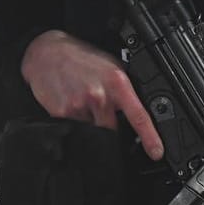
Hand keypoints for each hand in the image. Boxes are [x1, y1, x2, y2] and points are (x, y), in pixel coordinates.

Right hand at [20, 30, 161, 159]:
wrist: (47, 52)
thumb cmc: (82, 59)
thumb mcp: (111, 67)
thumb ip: (125, 91)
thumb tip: (140, 111)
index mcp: (117, 83)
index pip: (138, 116)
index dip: (150, 138)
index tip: (156, 152)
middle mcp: (99, 96)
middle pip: (113, 130)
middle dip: (112, 127)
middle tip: (102, 111)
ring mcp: (79, 106)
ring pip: (93, 130)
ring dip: (91, 122)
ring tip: (84, 101)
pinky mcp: (61, 113)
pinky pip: (74, 127)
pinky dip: (76, 119)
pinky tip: (72, 102)